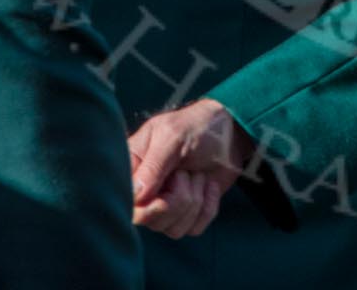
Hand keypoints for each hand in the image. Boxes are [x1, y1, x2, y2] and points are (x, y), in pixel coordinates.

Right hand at [127, 99, 257, 238]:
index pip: (126, 205)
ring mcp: (164, 206)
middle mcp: (143, 193)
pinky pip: (193, 230)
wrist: (230, 133)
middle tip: (185, 173)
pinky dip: (208, 207)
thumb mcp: (173, 137)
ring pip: (173, 229)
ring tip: (196, 175)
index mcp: (132, 169)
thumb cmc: (196, 127)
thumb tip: (135, 196)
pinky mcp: (186, 215)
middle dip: (178, 198)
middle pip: (151, 221)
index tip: (167, 185)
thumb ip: (153, 166)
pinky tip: (209, 186)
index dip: (147, 204)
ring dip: (194, 200)